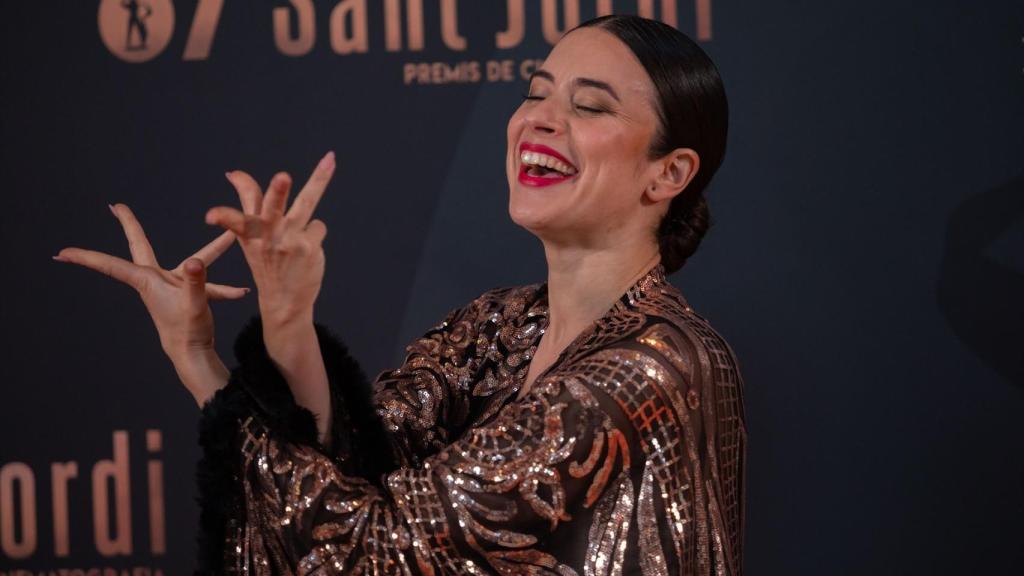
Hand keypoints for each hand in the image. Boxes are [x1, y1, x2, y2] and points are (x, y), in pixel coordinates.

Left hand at [54, 204, 245, 402]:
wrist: (193, 355)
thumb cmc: (187, 332)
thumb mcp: (195, 304)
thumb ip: (197, 281)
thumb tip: (198, 261)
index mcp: (148, 281)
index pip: (111, 265)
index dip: (87, 258)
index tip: (61, 253)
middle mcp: (157, 279)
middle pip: (140, 246)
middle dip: (130, 226)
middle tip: (116, 206)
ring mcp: (173, 286)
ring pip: (192, 263)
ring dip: (213, 250)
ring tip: (230, 236)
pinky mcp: (189, 294)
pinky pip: (208, 285)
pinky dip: (225, 289)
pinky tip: (242, 293)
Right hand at [205, 152, 333, 329]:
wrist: (285, 302)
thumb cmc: (267, 263)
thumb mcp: (250, 238)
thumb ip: (247, 203)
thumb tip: (232, 173)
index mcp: (249, 234)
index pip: (234, 219)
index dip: (222, 215)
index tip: (210, 217)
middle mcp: (269, 235)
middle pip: (272, 207)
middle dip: (277, 192)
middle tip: (282, 177)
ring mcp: (291, 240)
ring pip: (306, 204)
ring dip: (317, 182)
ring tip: (329, 161)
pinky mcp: (310, 246)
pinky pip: (318, 226)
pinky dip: (314, 235)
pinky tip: (308, 251)